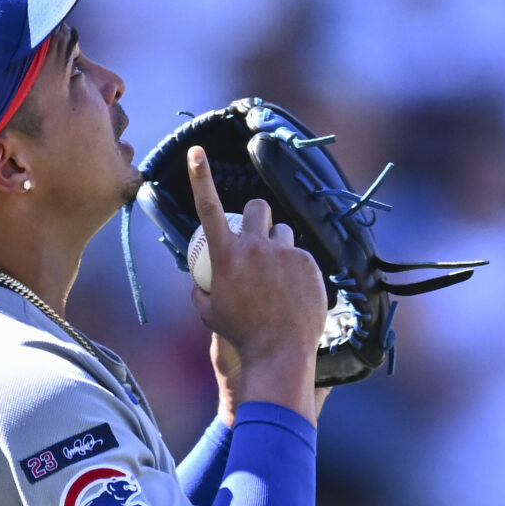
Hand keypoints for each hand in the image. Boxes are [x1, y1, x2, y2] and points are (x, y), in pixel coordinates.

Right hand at [187, 145, 327, 421]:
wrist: (279, 354)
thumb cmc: (240, 335)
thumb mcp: (207, 312)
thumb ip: (200, 286)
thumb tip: (199, 274)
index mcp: (226, 256)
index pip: (208, 207)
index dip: (199, 177)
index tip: (196, 152)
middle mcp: (255, 247)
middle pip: (258, 208)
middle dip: (256, 215)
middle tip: (257, 236)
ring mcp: (285, 254)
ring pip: (282, 232)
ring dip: (277, 244)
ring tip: (276, 276)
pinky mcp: (308, 264)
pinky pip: (300, 256)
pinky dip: (295, 269)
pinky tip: (293, 293)